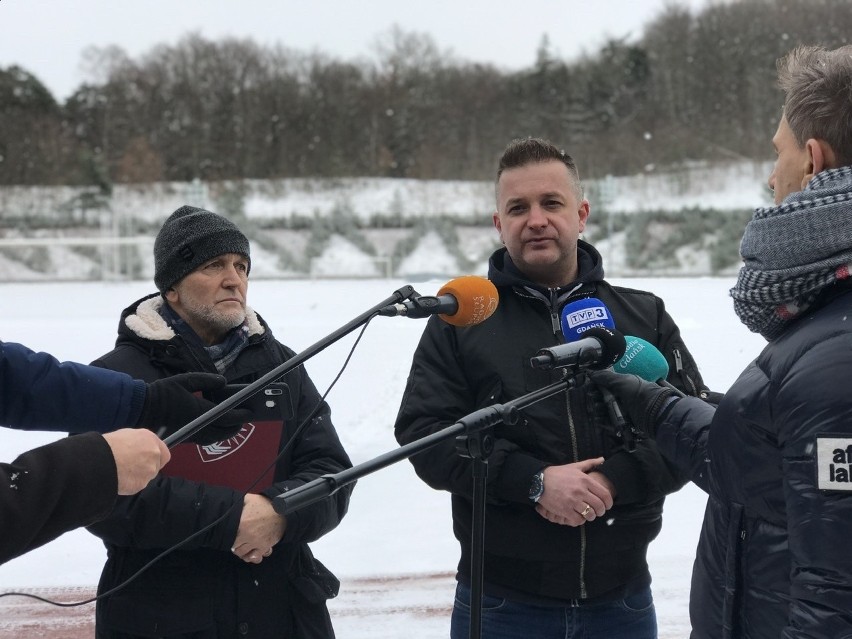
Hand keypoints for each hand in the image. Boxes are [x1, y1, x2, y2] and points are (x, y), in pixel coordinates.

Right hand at [102, 428, 170, 494]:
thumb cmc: (108, 446)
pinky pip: (137, 485)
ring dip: (138, 476)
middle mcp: (154, 453)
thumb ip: (139, 444)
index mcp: (150, 439)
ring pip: (147, 476)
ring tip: (121, 471)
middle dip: (147, 468)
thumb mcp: (126, 436)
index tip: (149, 461)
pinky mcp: (142, 483)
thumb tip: (141, 449)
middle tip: (132, 468)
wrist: (99, 460)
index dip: (157, 458)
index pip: (164, 453)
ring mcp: (150, 469)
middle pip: (157, 465)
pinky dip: (130, 484)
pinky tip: (119, 478)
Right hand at [137, 373, 251, 443]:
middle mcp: (199, 426)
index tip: (252, 410)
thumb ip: (206, 380)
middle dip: (237, 425)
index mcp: (201, 411)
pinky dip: (216, 433)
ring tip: (234, 421)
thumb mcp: (185, 380)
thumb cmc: (162, 394)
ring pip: (217, 437)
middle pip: (226, 431)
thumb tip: (223, 382)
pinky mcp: (187, 438)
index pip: (228, 416)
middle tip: (245, 416)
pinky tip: (217, 424)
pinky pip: (207, 438)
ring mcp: (193, 434)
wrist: (140, 411)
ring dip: (227, 430)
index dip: (242, 414)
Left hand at [232, 494, 286, 563]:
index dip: (229, 538)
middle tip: (238, 542)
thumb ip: (239, 503)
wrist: (282, 510)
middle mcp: (247, 536)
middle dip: (236, 546)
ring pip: (244, 555)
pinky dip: (253, 557)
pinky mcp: (265, 546)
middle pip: (236, 549)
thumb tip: (232, 505)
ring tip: (245, 547)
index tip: (231, 536)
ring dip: (243, 552)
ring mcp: (256, 543)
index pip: (229, 538)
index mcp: (241, 525)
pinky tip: (253, 552)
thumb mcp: (249, 499)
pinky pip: (256, 558)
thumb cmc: (266, 504)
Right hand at [535, 458, 612, 526]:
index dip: (609, 502)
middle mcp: (580, 491)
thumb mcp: (575, 466)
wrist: (540, 481)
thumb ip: (590, 463)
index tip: (607, 505)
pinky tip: (578, 516)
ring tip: (588, 514)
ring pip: (590, 514)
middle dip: (601, 511)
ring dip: (591, 516)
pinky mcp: (564, 510)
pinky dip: (580, 520)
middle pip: (599, 506)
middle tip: (598, 512)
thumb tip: (603, 459)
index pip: (604, 494)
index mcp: (585, 480)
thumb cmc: (558, 473)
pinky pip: (578, 520)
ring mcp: (572, 501)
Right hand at [586, 369, 677, 437]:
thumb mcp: (623, 380)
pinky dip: (601, 420)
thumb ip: (605, 376)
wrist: (653, 411)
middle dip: (595, 398)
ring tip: (599, 409)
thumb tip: (590, 372)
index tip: (590, 387)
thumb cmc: (639, 392)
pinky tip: (599, 419)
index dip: (595, 386)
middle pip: (601, 398)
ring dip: (597, 409)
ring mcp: (620, 410)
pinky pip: (607, 422)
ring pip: (603, 410)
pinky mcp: (621, 422)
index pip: (603, 385)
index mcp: (620, 385)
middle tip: (595, 398)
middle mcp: (620, 397)